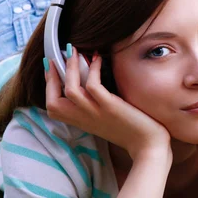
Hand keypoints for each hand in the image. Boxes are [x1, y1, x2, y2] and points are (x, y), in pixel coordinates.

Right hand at [44, 46, 171, 161]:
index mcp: (81, 122)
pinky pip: (93, 86)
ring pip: (70, 89)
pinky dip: (94, 69)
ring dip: (71, 67)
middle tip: (61, 54)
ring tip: (77, 51)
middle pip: (52, 101)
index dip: (49, 85)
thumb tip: (89, 83)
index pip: (52, 106)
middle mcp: (84, 119)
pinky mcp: (111, 108)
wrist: (149, 146)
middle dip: (52, 75)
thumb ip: (93, 107)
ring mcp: (96, 114)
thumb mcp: (105, 119)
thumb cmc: (131, 131)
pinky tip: (99, 58)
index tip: (51, 66)